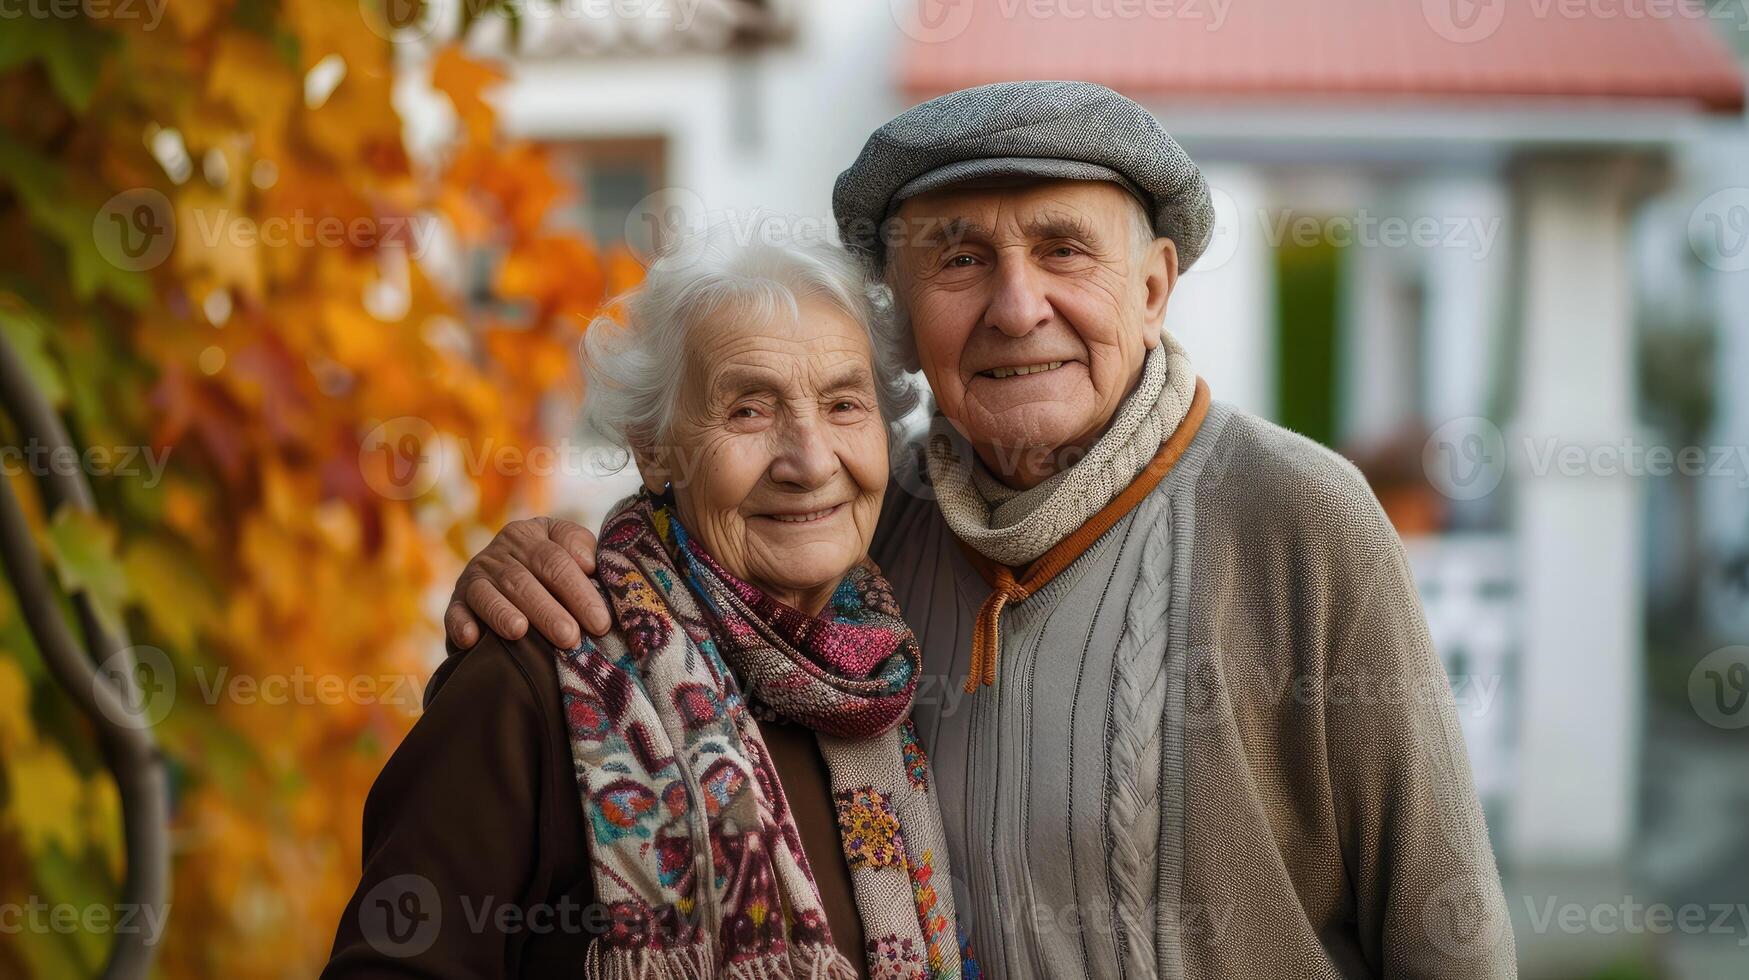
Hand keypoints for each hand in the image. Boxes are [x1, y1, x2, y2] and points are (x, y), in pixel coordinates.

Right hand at [443, 517, 609, 650]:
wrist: (503, 575)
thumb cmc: (549, 567)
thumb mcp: (566, 547)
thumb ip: (581, 547)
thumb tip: (588, 563)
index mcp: (529, 535)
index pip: (556, 560)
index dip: (579, 591)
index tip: (600, 621)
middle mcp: (499, 552)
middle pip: (523, 580)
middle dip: (548, 611)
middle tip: (570, 637)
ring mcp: (475, 577)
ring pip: (490, 595)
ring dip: (503, 614)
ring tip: (520, 632)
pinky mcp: (456, 602)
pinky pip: (454, 612)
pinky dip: (460, 624)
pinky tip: (471, 639)